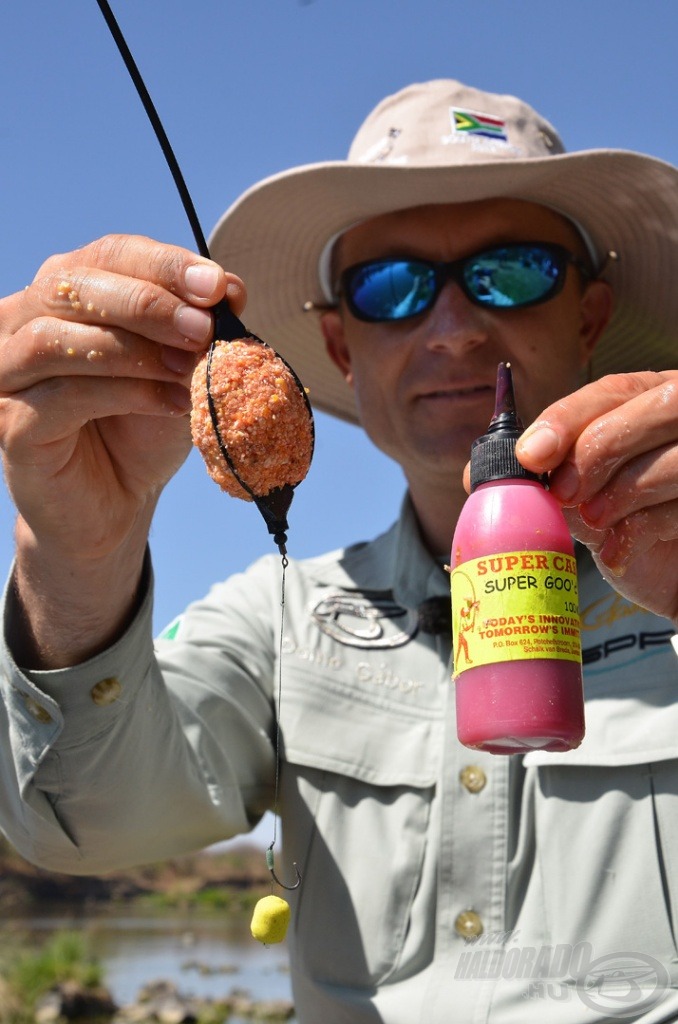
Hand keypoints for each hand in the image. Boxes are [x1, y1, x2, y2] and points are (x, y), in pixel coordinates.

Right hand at [0, 234, 245, 664]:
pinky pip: (64, 396)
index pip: (108, 254)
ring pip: (58, 338)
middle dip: (150, 304)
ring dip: (135, 349)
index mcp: (64, 293)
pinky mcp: (12, 425)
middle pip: (73, 285)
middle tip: (204, 330)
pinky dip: (127, 393)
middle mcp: (21, 321)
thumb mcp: (180, 369)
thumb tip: (229, 287)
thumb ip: (198, 327)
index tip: (217, 287)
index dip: (164, 265)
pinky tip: (173, 405)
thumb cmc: (142, 427)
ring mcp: (8, 373)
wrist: (116, 505)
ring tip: (190, 370)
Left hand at [516, 371, 677, 624]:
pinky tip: (620, 550)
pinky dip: (642, 530)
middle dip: (598, 451)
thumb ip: (539, 479)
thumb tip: (472, 475)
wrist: (668, 574)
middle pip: (650, 409)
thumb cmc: (624, 526)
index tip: (531, 454)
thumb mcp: (576, 499)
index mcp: (646, 400)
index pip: (610, 391)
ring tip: (596, 523)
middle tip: (565, 495)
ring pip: (673, 456)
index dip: (568, 419)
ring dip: (622, 494)